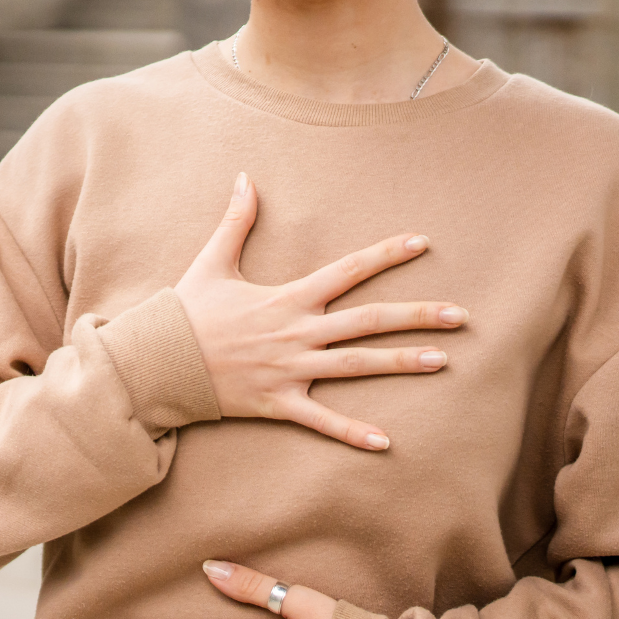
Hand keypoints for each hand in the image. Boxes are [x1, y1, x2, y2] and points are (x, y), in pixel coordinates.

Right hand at [175, 173, 466, 450]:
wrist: (157, 363)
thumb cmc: (186, 312)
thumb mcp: (212, 261)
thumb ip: (236, 221)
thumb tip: (245, 177)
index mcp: (288, 297)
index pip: (348, 269)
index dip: (387, 254)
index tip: (422, 242)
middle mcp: (298, 332)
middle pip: (369, 321)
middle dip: (418, 316)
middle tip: (461, 315)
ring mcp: (291, 370)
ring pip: (357, 366)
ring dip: (403, 364)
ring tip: (445, 361)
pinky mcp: (279, 403)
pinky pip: (322, 421)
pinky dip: (352, 432)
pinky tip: (387, 441)